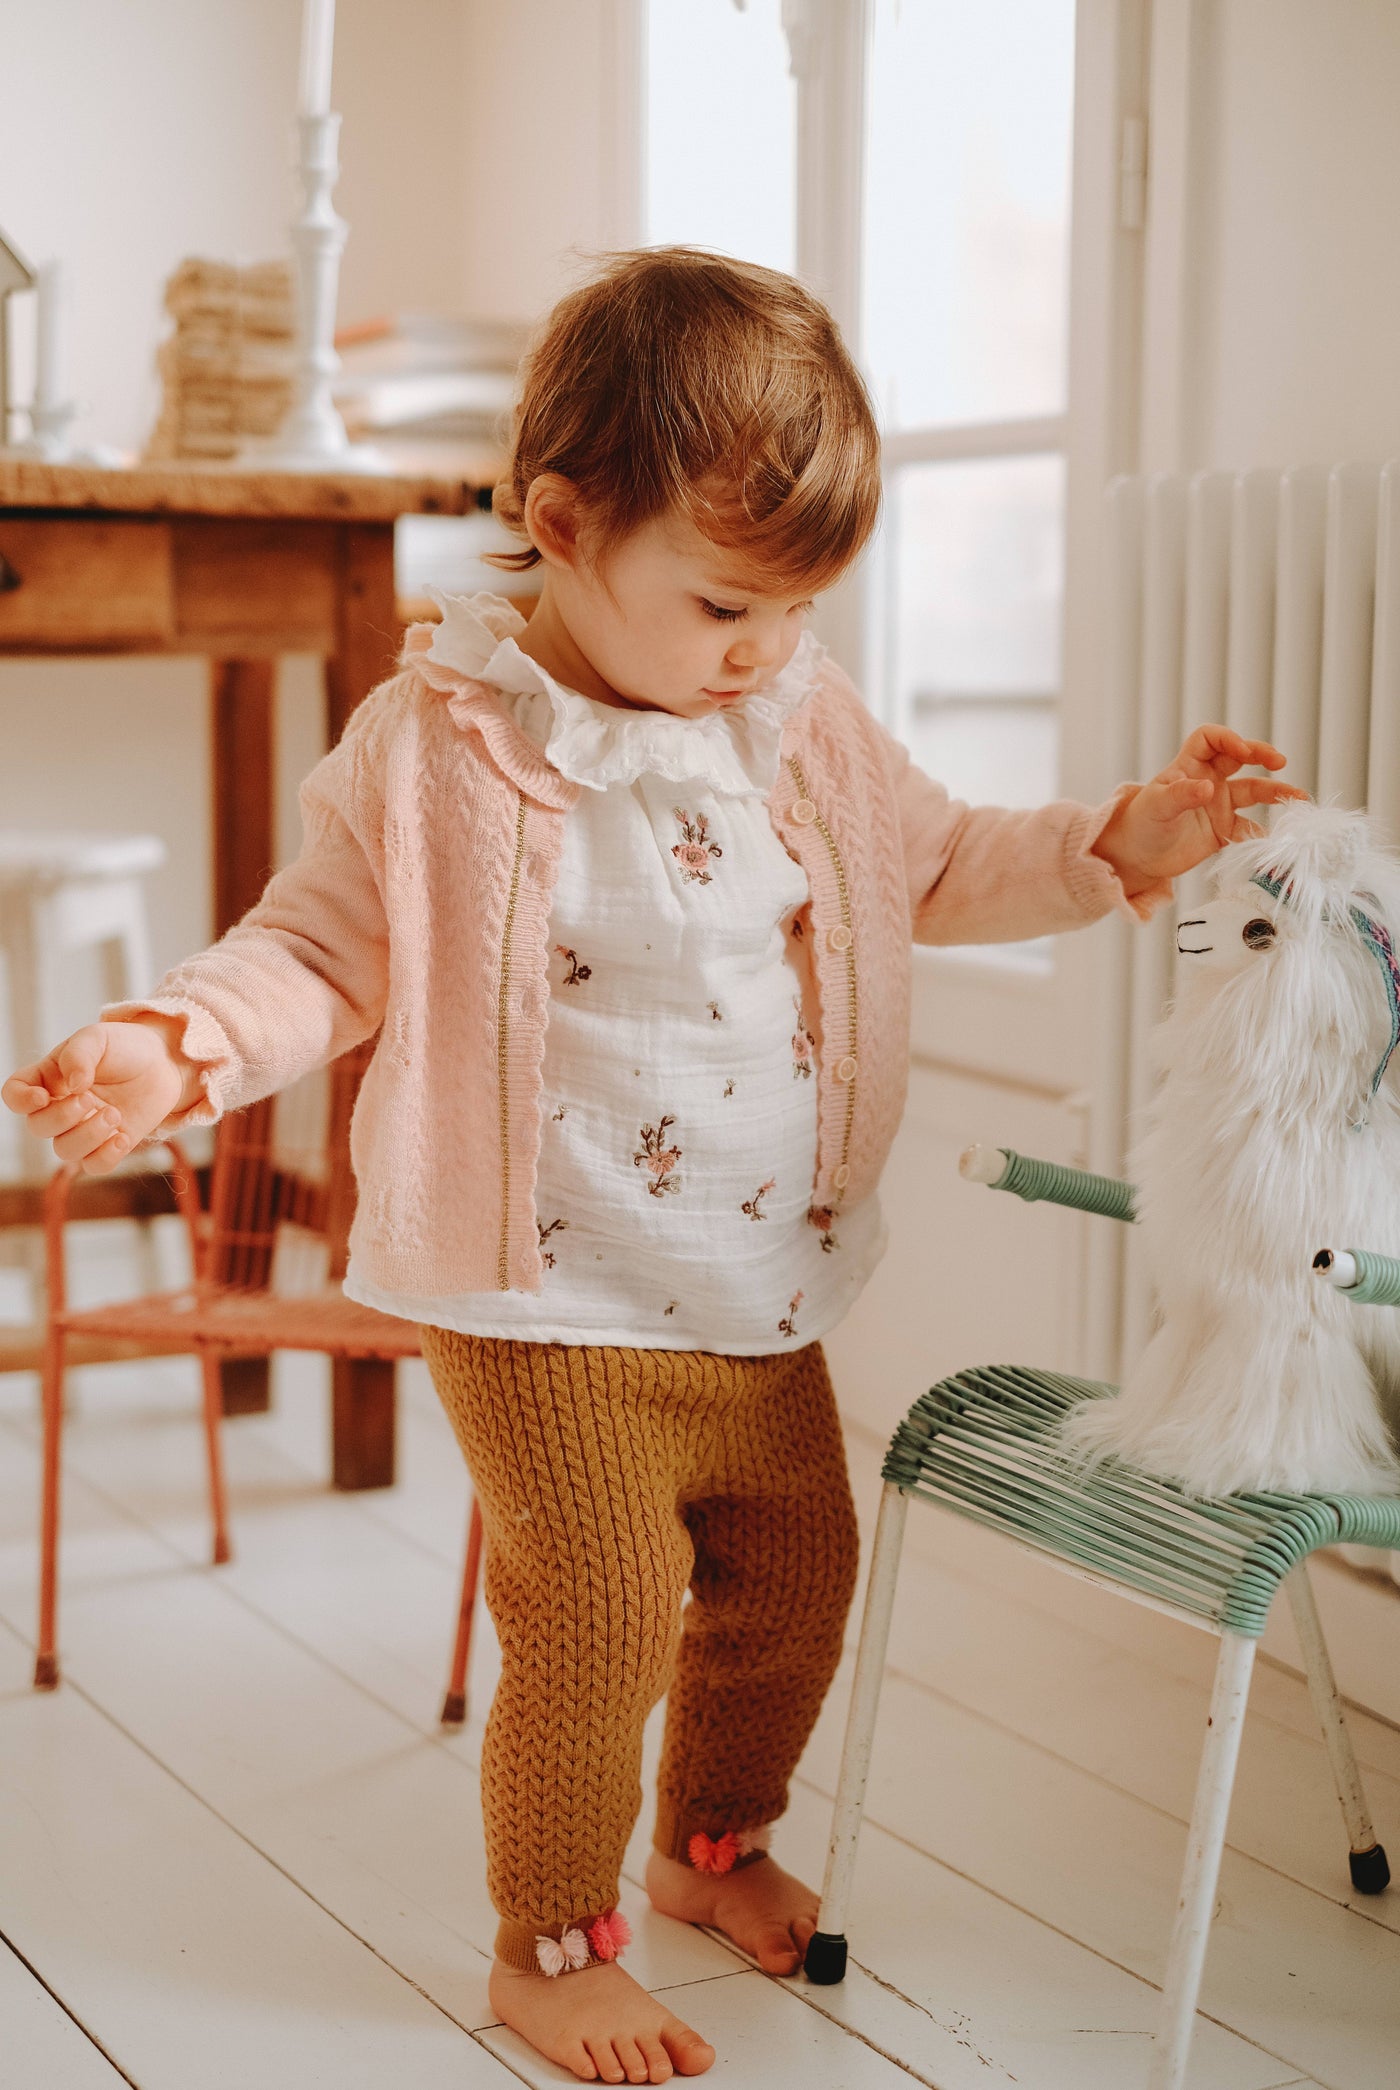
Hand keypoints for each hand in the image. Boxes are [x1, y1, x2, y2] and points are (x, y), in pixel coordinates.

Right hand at [1, 1018, 193, 1175]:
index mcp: (48, 1078)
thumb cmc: (123, 1047)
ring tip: (114, 1114)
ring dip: (88, 1136)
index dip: (20, 1100)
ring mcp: (83, 1128)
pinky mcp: (108, 1145)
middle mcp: (59, 1107)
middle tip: (90, 1099)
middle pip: (38, 1127)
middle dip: (62, 1117)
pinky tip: (123, 1137)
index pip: (15, 1094)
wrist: (162, 1062)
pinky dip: (106, 1156)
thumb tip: (73, 1085)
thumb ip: (79, 1055)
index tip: (43, 1096)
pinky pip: (94, 1166)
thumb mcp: (99, 1038)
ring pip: (65, 1150)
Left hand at [1091, 726, 1308, 894]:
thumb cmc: (1140, 824)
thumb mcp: (1157, 807)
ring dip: (1274, 793)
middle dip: (1261, 756)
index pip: (1210, 738)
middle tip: (1279, 762)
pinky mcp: (1224, 830)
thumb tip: (1209, 788)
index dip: (1228, 739)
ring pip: (1253, 791)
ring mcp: (1218, 804)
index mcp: (1188, 766)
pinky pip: (1249, 828)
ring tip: (1297, 798)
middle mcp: (1208, 780)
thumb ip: (1182, 795)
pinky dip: (1264, 832)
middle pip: (1240, 758)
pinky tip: (1277, 837)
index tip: (1242, 751)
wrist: (1137, 858)